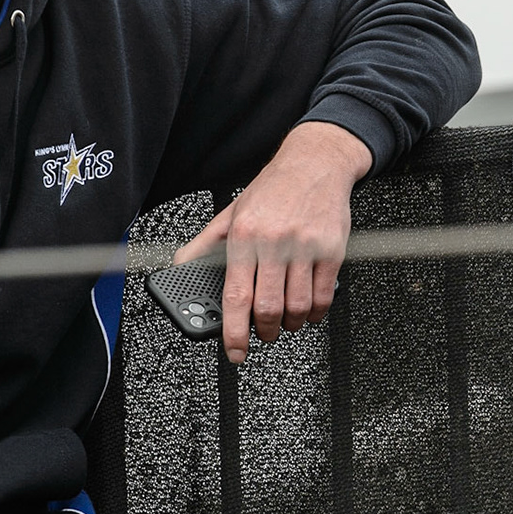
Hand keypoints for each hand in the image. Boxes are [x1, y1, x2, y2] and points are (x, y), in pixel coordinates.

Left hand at [175, 121, 371, 363]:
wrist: (316, 162)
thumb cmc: (273, 189)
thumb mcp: (230, 213)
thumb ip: (204, 245)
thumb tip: (180, 270)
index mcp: (245, 235)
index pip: (236, 295)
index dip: (233, 331)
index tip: (234, 351)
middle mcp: (275, 241)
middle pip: (268, 308)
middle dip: (264, 331)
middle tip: (262, 333)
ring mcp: (306, 247)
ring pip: (298, 307)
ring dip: (290, 324)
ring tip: (285, 320)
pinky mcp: (332, 250)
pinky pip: (324, 296)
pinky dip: (315, 312)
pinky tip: (308, 309)